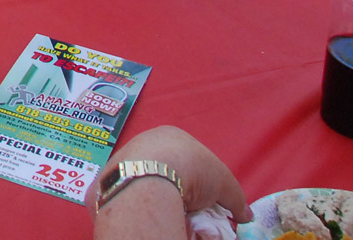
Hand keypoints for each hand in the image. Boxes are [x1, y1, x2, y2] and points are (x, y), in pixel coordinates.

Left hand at [91, 126, 249, 220]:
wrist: (149, 178)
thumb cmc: (191, 170)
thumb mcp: (225, 183)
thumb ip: (236, 198)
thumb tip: (245, 215)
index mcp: (169, 136)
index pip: (187, 159)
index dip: (199, 181)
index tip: (204, 200)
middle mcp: (143, 142)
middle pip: (164, 170)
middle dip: (178, 190)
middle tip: (189, 210)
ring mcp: (123, 159)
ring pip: (143, 181)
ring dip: (157, 197)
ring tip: (171, 213)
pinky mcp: (107, 180)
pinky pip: (126, 194)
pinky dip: (137, 204)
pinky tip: (148, 213)